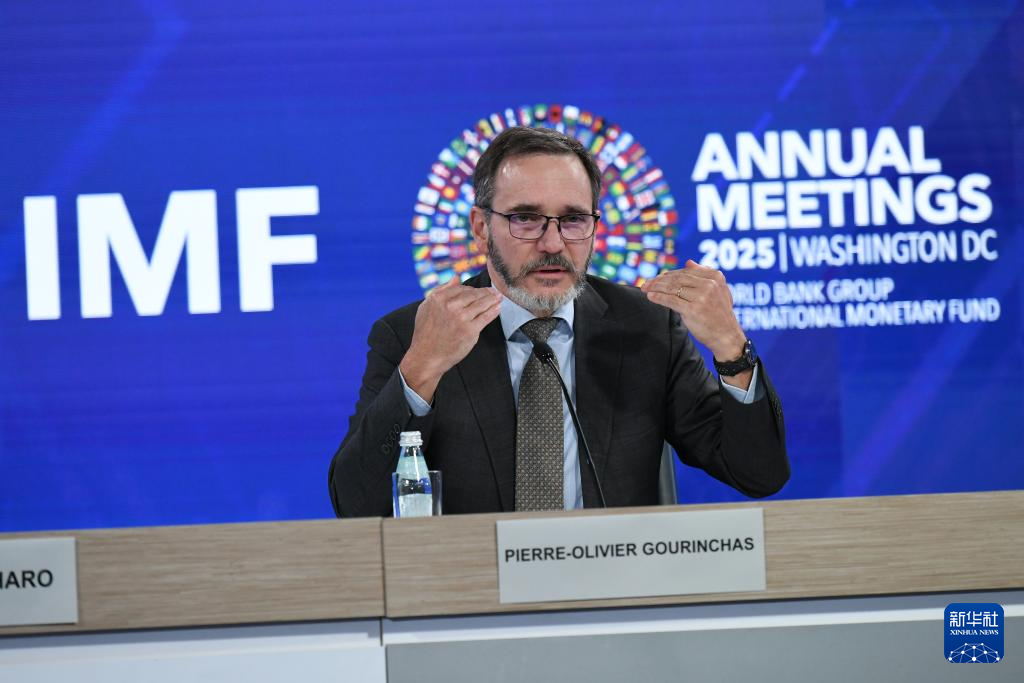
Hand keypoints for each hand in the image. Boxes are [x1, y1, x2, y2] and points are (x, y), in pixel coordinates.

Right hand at [399, 278, 501, 402]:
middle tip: (494, 292)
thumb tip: (456, 278)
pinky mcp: (470, 330)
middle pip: (473, 294)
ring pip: (481, 304)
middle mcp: (450, 306)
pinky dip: (493, 311)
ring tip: (498, 297)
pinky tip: (498, 307)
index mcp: (438, 299)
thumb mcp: (426, 307)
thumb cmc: (425, 333)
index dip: (472, 289)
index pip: (461, 288)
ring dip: (492, 299)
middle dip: (485, 292)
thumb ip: (440, 290)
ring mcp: (461, 318)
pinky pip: (486, 317)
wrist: (427, 356)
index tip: (478, 291)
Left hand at [641, 260, 750, 387]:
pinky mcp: (693, 310)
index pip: (685, 272)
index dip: (668, 274)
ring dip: (655, 287)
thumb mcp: (718, 291)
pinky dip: (658, 297)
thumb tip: (688, 262)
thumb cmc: (719, 315)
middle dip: (658, 280)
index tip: (657, 278)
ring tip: (645, 288)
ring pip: (672, 288)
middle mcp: (709, 284)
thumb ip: (704, 275)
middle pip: (677, 278)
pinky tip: (650, 296)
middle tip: (646, 283)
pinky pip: (670, 300)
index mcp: (715, 277)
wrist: (727, 337)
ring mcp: (701, 297)